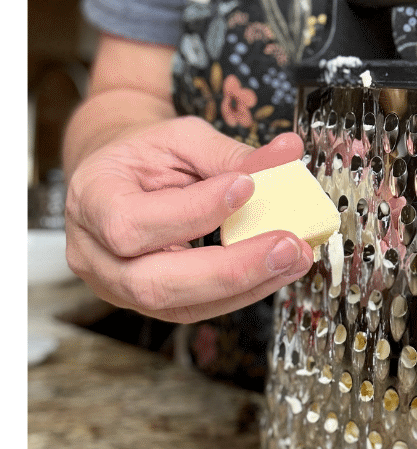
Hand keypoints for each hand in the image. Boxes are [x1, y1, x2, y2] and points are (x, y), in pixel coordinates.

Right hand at [64, 117, 314, 323]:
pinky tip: (279, 270)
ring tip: (294, 258)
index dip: (193, 211)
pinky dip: (245, 292)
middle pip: (154, 282)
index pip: (133, 222)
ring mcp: (120, 288)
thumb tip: (288, 153)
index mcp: (90, 200)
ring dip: (247, 285)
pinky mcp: (153, 305)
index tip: (247, 186)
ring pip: (182, 305)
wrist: (121, 177)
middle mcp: (95, 255)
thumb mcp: (179, 138)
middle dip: (230, 268)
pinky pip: (200, 309)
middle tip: (287, 244)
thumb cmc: (145, 155)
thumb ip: (228, 152)